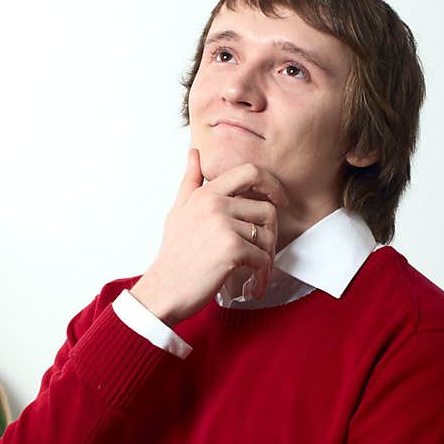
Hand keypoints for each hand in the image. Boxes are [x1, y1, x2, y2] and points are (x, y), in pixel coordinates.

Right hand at [130, 149, 287, 326]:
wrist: (164, 290)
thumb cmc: (174, 256)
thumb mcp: (178, 212)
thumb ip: (190, 182)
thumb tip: (193, 153)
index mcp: (206, 194)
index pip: (250, 172)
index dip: (272, 184)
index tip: (279, 199)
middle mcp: (215, 204)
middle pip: (267, 209)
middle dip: (270, 233)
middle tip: (264, 252)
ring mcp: (223, 225)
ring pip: (267, 236)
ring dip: (265, 258)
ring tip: (254, 272)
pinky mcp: (231, 248)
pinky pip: (262, 258)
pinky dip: (261, 275)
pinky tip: (251, 285)